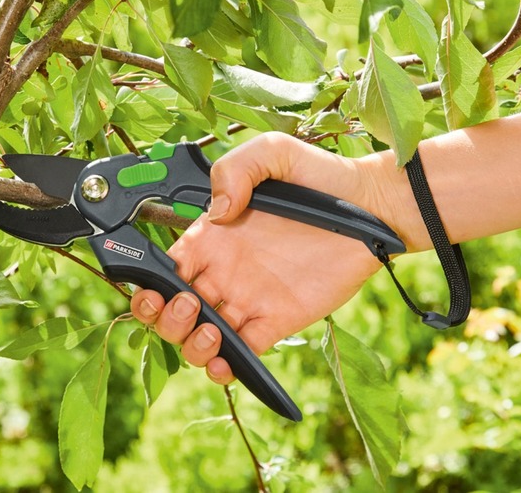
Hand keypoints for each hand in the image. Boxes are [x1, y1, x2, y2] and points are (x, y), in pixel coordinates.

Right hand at [131, 133, 390, 383]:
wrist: (371, 206)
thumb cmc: (320, 176)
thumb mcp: (273, 153)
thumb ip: (235, 170)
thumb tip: (218, 213)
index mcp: (213, 236)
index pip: (165, 266)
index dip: (149, 282)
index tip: (153, 287)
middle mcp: (224, 270)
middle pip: (173, 308)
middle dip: (163, 317)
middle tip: (186, 305)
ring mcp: (249, 299)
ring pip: (201, 336)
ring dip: (190, 344)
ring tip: (209, 331)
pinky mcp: (277, 321)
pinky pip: (242, 353)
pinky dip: (225, 367)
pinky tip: (224, 362)